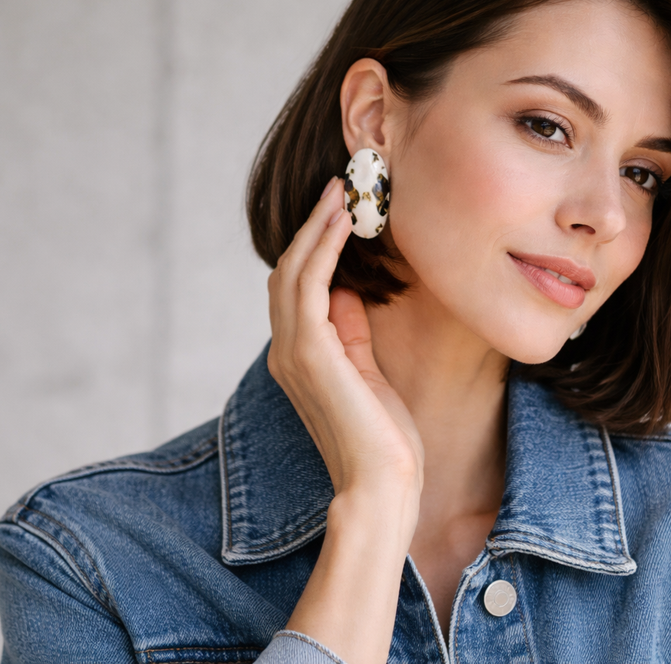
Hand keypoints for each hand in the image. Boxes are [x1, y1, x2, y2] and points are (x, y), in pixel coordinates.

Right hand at [266, 177, 423, 498]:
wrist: (382, 485)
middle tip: (341, 186)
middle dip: (312, 225)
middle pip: (288, 271)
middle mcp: (286, 351)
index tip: (342, 211)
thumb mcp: (368, 373)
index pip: (297, 288)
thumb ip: (352, 333)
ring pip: (294, 270)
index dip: (315, 246)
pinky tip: (344, 222)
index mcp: (299, 358)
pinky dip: (324, 248)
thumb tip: (349, 292)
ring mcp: (293, 352)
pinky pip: (310, 285)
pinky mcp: (311, 353)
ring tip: (342, 191)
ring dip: (317, 226)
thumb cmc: (384, 439)